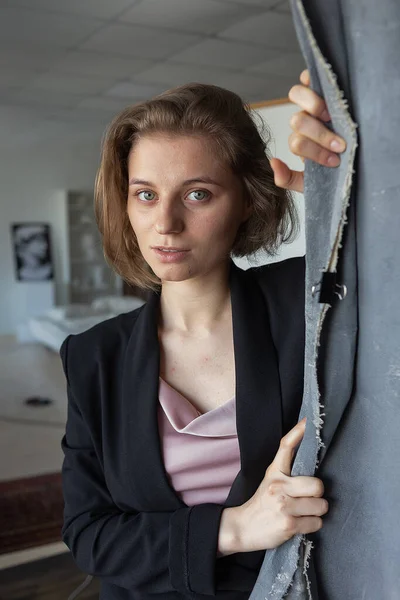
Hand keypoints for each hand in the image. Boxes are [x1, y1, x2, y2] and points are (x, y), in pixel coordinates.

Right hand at [218, 418, 327, 554]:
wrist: (242, 528)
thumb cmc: (261, 504)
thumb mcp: (270, 481)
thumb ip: (286, 470)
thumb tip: (308, 456)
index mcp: (274, 472)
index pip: (286, 447)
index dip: (299, 432)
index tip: (308, 421)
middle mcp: (279, 486)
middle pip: (317, 484)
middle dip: (318, 495)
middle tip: (309, 499)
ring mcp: (284, 505)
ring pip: (320, 506)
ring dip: (316, 512)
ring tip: (303, 513)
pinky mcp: (288, 524)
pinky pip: (316, 523)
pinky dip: (312, 525)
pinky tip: (300, 524)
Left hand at [270, 69, 346, 192]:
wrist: (353, 163)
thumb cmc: (333, 169)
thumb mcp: (308, 182)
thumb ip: (287, 178)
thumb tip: (273, 162)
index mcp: (301, 142)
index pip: (297, 143)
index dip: (314, 151)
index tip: (334, 161)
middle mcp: (304, 123)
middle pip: (298, 121)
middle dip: (319, 134)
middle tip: (339, 144)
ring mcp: (312, 105)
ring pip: (299, 96)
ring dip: (315, 106)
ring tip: (332, 117)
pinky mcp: (321, 89)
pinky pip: (307, 78)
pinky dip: (310, 79)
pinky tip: (326, 88)